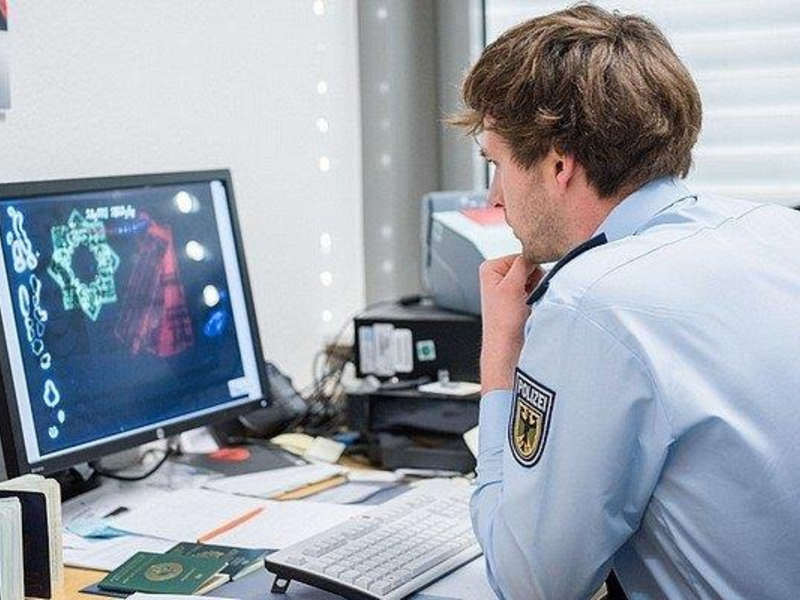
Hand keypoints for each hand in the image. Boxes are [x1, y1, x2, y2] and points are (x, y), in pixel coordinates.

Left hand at [479, 254, 542, 393]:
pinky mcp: (518, 298)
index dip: (529, 270)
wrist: (507, 348)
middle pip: (529, 266)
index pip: (522, 256)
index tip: (522, 287)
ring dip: (536, 290)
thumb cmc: (504, 322)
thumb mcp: (512, 286)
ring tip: (525, 305)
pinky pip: (535, 289)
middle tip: (524, 298)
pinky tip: (528, 308)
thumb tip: (535, 251)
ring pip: (535, 278)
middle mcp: (497, 275)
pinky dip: (536, 297)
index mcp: (490, 268)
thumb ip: (523, 263)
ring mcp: (508, 286)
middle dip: (533, 280)